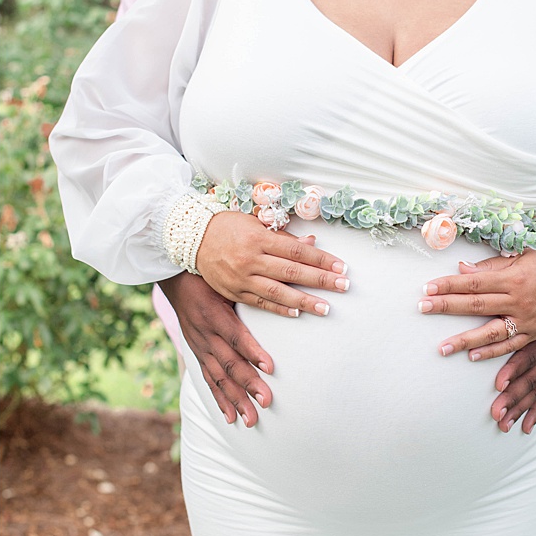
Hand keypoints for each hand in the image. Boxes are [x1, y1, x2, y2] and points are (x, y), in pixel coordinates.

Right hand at [159, 271, 273, 426]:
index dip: (252, 352)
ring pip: (218, 377)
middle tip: (267, 402)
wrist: (174, 277)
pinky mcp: (196, 353)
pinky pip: (208, 380)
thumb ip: (251, 289)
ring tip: (251, 420)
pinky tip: (230, 417)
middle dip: (248, 384)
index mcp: (213, 313)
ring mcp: (199, 346)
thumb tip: (284, 290)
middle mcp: (204, 333)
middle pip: (228, 363)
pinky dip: (219, 399)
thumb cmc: (207, 274)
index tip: (270, 368)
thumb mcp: (227, 278)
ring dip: (235, 400)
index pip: (235, 336)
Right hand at [194, 211, 347, 317]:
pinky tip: (297, 313)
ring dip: (304, 301)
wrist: (191, 237)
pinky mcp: (233, 291)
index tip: (341, 267)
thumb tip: (312, 242)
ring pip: (277, 292)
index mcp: (258, 238)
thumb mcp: (255, 222)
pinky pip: (260, 302)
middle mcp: (250, 259)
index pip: (296, 250)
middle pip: (291, 272)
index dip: (321, 259)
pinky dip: (279, 308)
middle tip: (343, 286)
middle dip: (320, 280)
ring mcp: (241, 278)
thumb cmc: (227, 226)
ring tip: (325, 307)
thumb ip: (283, 236)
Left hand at [420, 245, 535, 361]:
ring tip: (442, 347)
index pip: (474, 283)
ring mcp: (527, 319)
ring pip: (491, 332)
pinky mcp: (535, 332)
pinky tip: (472, 357)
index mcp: (513, 278)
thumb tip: (460, 269)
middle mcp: (519, 300)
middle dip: (447, 307)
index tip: (427, 288)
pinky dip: (492, 352)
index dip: (449, 285)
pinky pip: (511, 345)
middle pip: (476, 305)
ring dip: (465, 340)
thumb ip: (488, 266)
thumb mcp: (519, 258)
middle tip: (422, 308)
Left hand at [490, 307, 535, 433]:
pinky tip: (526, 427)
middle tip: (495, 414)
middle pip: (530, 380)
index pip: (527, 357)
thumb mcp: (532, 304)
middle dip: (512, 398)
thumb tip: (482, 316)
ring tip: (504, 425)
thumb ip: (511, 314)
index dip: (513, 371)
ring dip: (520, 409)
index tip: (498, 385)